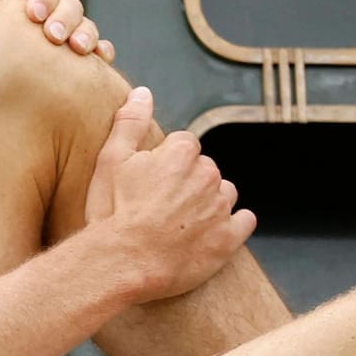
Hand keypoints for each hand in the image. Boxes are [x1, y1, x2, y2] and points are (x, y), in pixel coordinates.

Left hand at [0, 0, 114, 59]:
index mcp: (22, 6)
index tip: (34, 14)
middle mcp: (46, 24)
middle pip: (71, 8)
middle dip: (67, 18)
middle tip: (54, 36)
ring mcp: (61, 47)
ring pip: (86, 30)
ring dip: (87, 35)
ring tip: (77, 50)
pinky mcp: (72, 73)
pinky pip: (96, 60)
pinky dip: (102, 56)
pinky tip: (96, 65)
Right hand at [81, 87, 255, 302]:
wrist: (122, 263)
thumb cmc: (112, 213)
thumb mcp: (111, 161)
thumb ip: (130, 123)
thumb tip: (142, 93)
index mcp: (183, 153)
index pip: (184, 146)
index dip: (166, 164)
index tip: (151, 183)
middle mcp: (208, 175)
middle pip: (205, 170)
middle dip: (188, 184)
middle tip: (161, 206)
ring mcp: (220, 208)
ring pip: (224, 194)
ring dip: (209, 203)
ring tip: (182, 223)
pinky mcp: (228, 239)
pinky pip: (244, 221)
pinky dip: (232, 225)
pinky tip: (211, 234)